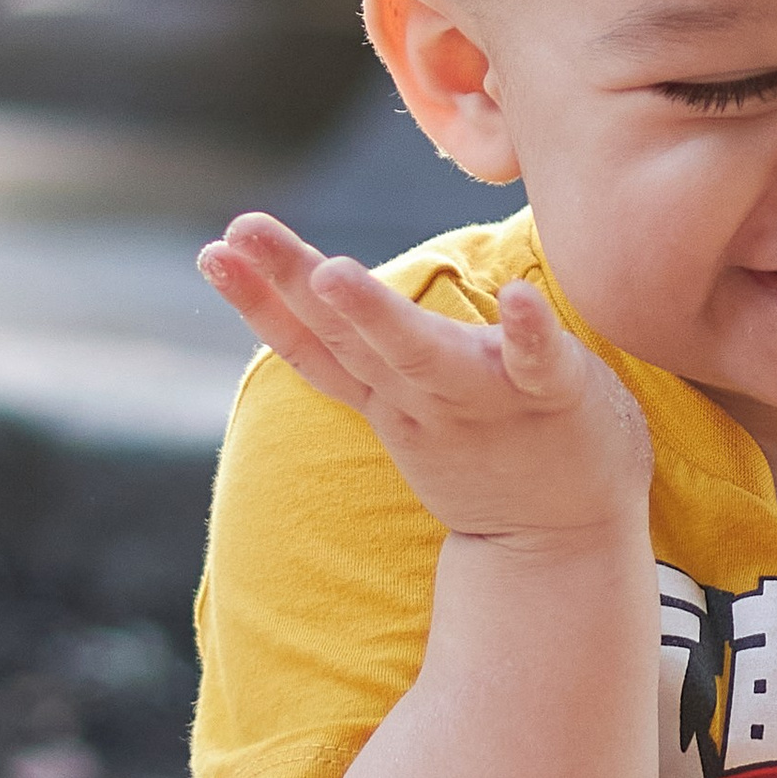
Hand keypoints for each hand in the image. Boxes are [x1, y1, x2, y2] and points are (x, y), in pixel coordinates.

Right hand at [198, 214, 649, 543]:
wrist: (565, 545)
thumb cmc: (495, 451)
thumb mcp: (418, 401)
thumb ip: (382, 349)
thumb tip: (330, 289)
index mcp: (391, 393)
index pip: (314, 347)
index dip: (261, 303)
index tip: (212, 253)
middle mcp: (425, 396)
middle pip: (346, 338)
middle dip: (291, 283)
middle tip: (241, 232)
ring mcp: (487, 400)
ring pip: (422, 354)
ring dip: (375, 315)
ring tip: (332, 273)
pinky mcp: (556, 398)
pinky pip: (540, 363)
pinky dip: (528, 333)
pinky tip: (521, 297)